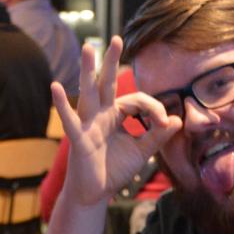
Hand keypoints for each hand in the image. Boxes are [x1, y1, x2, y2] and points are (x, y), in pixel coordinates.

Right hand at [51, 36, 180, 205]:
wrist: (96, 194)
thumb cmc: (114, 171)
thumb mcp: (141, 152)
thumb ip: (158, 136)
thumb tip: (177, 119)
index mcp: (115, 115)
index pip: (136, 100)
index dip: (153, 108)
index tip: (165, 124)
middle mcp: (100, 115)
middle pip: (106, 84)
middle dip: (111, 62)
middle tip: (116, 39)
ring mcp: (87, 124)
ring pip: (88, 93)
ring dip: (88, 71)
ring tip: (88, 49)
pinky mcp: (79, 139)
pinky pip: (70, 120)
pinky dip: (62, 105)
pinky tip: (56, 87)